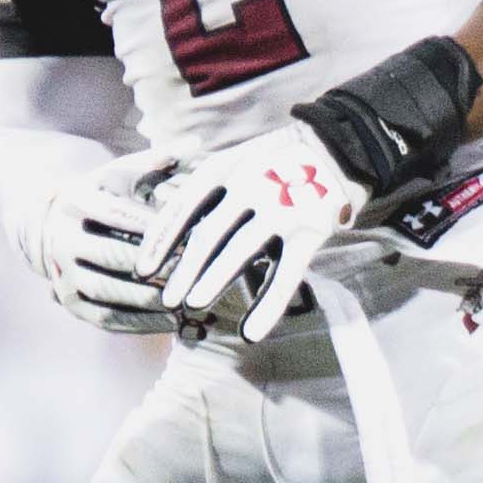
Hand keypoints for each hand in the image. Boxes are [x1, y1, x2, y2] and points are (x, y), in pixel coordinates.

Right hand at [38, 157, 192, 334]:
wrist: (51, 227)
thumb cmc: (102, 196)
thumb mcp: (119, 173)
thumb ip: (154, 162)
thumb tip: (196, 143)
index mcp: (75, 201)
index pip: (116, 214)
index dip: (153, 227)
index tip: (190, 234)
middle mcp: (62, 239)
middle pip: (111, 256)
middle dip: (154, 267)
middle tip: (191, 273)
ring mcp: (62, 274)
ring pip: (107, 291)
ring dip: (148, 300)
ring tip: (184, 302)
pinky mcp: (70, 302)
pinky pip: (105, 318)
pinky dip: (138, 324)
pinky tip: (169, 323)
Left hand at [140, 122, 366, 341]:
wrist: (338, 149)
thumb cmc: (276, 163)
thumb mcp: (236, 162)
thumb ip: (207, 191)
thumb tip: (166, 223)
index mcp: (226, 167)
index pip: (184, 207)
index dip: (161, 241)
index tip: (144, 271)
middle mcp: (250, 185)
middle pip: (208, 233)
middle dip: (184, 269)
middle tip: (168, 299)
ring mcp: (282, 208)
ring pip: (241, 252)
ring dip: (214, 281)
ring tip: (192, 305)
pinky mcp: (311, 231)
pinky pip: (286, 275)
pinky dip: (268, 306)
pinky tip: (251, 333)